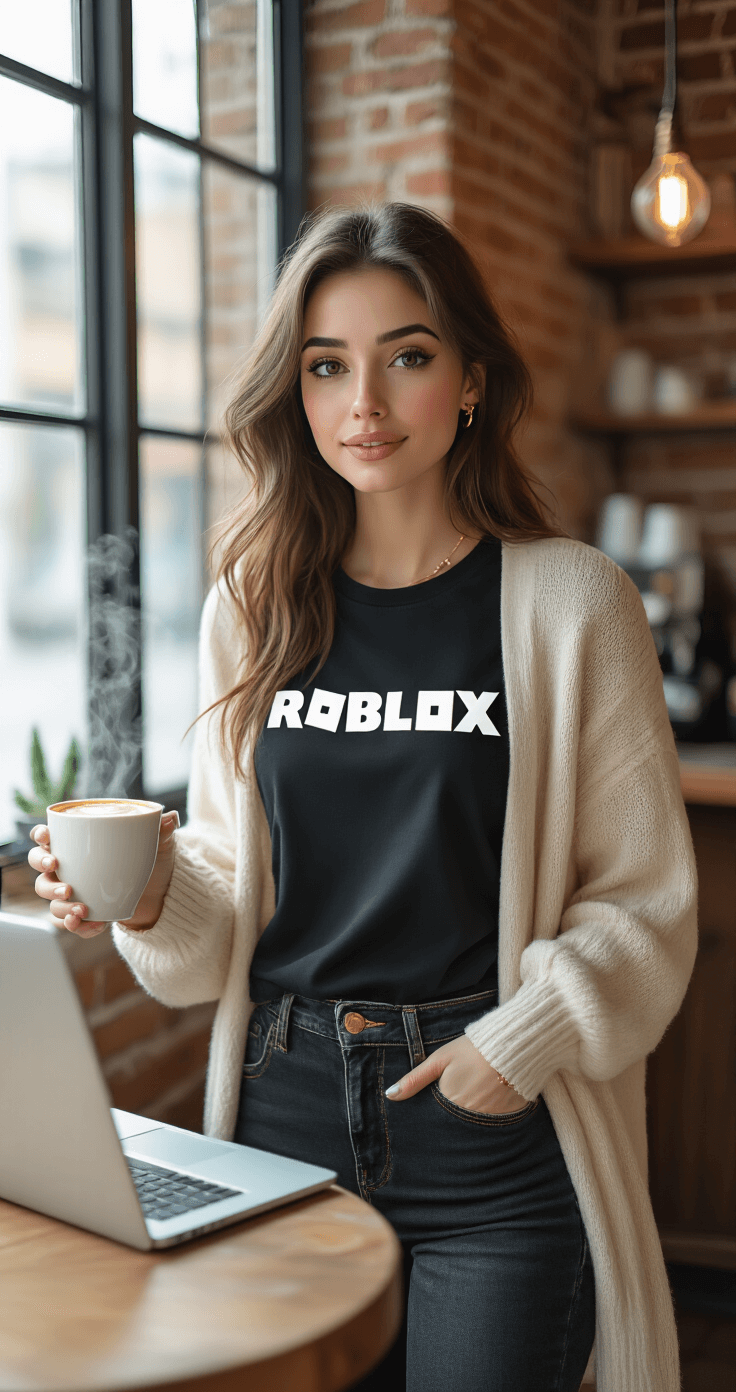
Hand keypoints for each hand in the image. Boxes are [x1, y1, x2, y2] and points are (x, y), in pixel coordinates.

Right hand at [28, 811, 179, 937]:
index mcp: (77, 843)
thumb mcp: (158, 845)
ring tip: (81, 910)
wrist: (160, 893)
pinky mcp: (81, 913)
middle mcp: (68, 867)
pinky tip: (96, 925)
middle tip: (66, 887)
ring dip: (61, 907)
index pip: (46, 836)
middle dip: (47, 880)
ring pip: (50, 900)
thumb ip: (162, 830)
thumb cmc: (149, 860)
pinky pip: (68, 923)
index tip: (47, 837)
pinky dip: (78, 926)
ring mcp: (72, 891)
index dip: (40, 836)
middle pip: (40, 871)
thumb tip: (170, 818)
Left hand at [385, 1033, 529, 1114]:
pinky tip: (488, 1102)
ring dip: (467, 1119)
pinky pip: (490, 1126)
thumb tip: (390, 1095)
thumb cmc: (473, 1049)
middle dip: (450, 1118)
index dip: (432, 1114)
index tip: (434, 1107)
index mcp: (449, 1102)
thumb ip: (415, 1079)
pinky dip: (486, 1118)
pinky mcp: (506, 1119)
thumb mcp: (440, 1059)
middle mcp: (467, 1116)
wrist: (514, 1045)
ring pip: (470, 1127)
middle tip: (457, 1098)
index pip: (433, 1119)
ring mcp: (488, 1120)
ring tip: (472, 1098)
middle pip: (452, 1125)